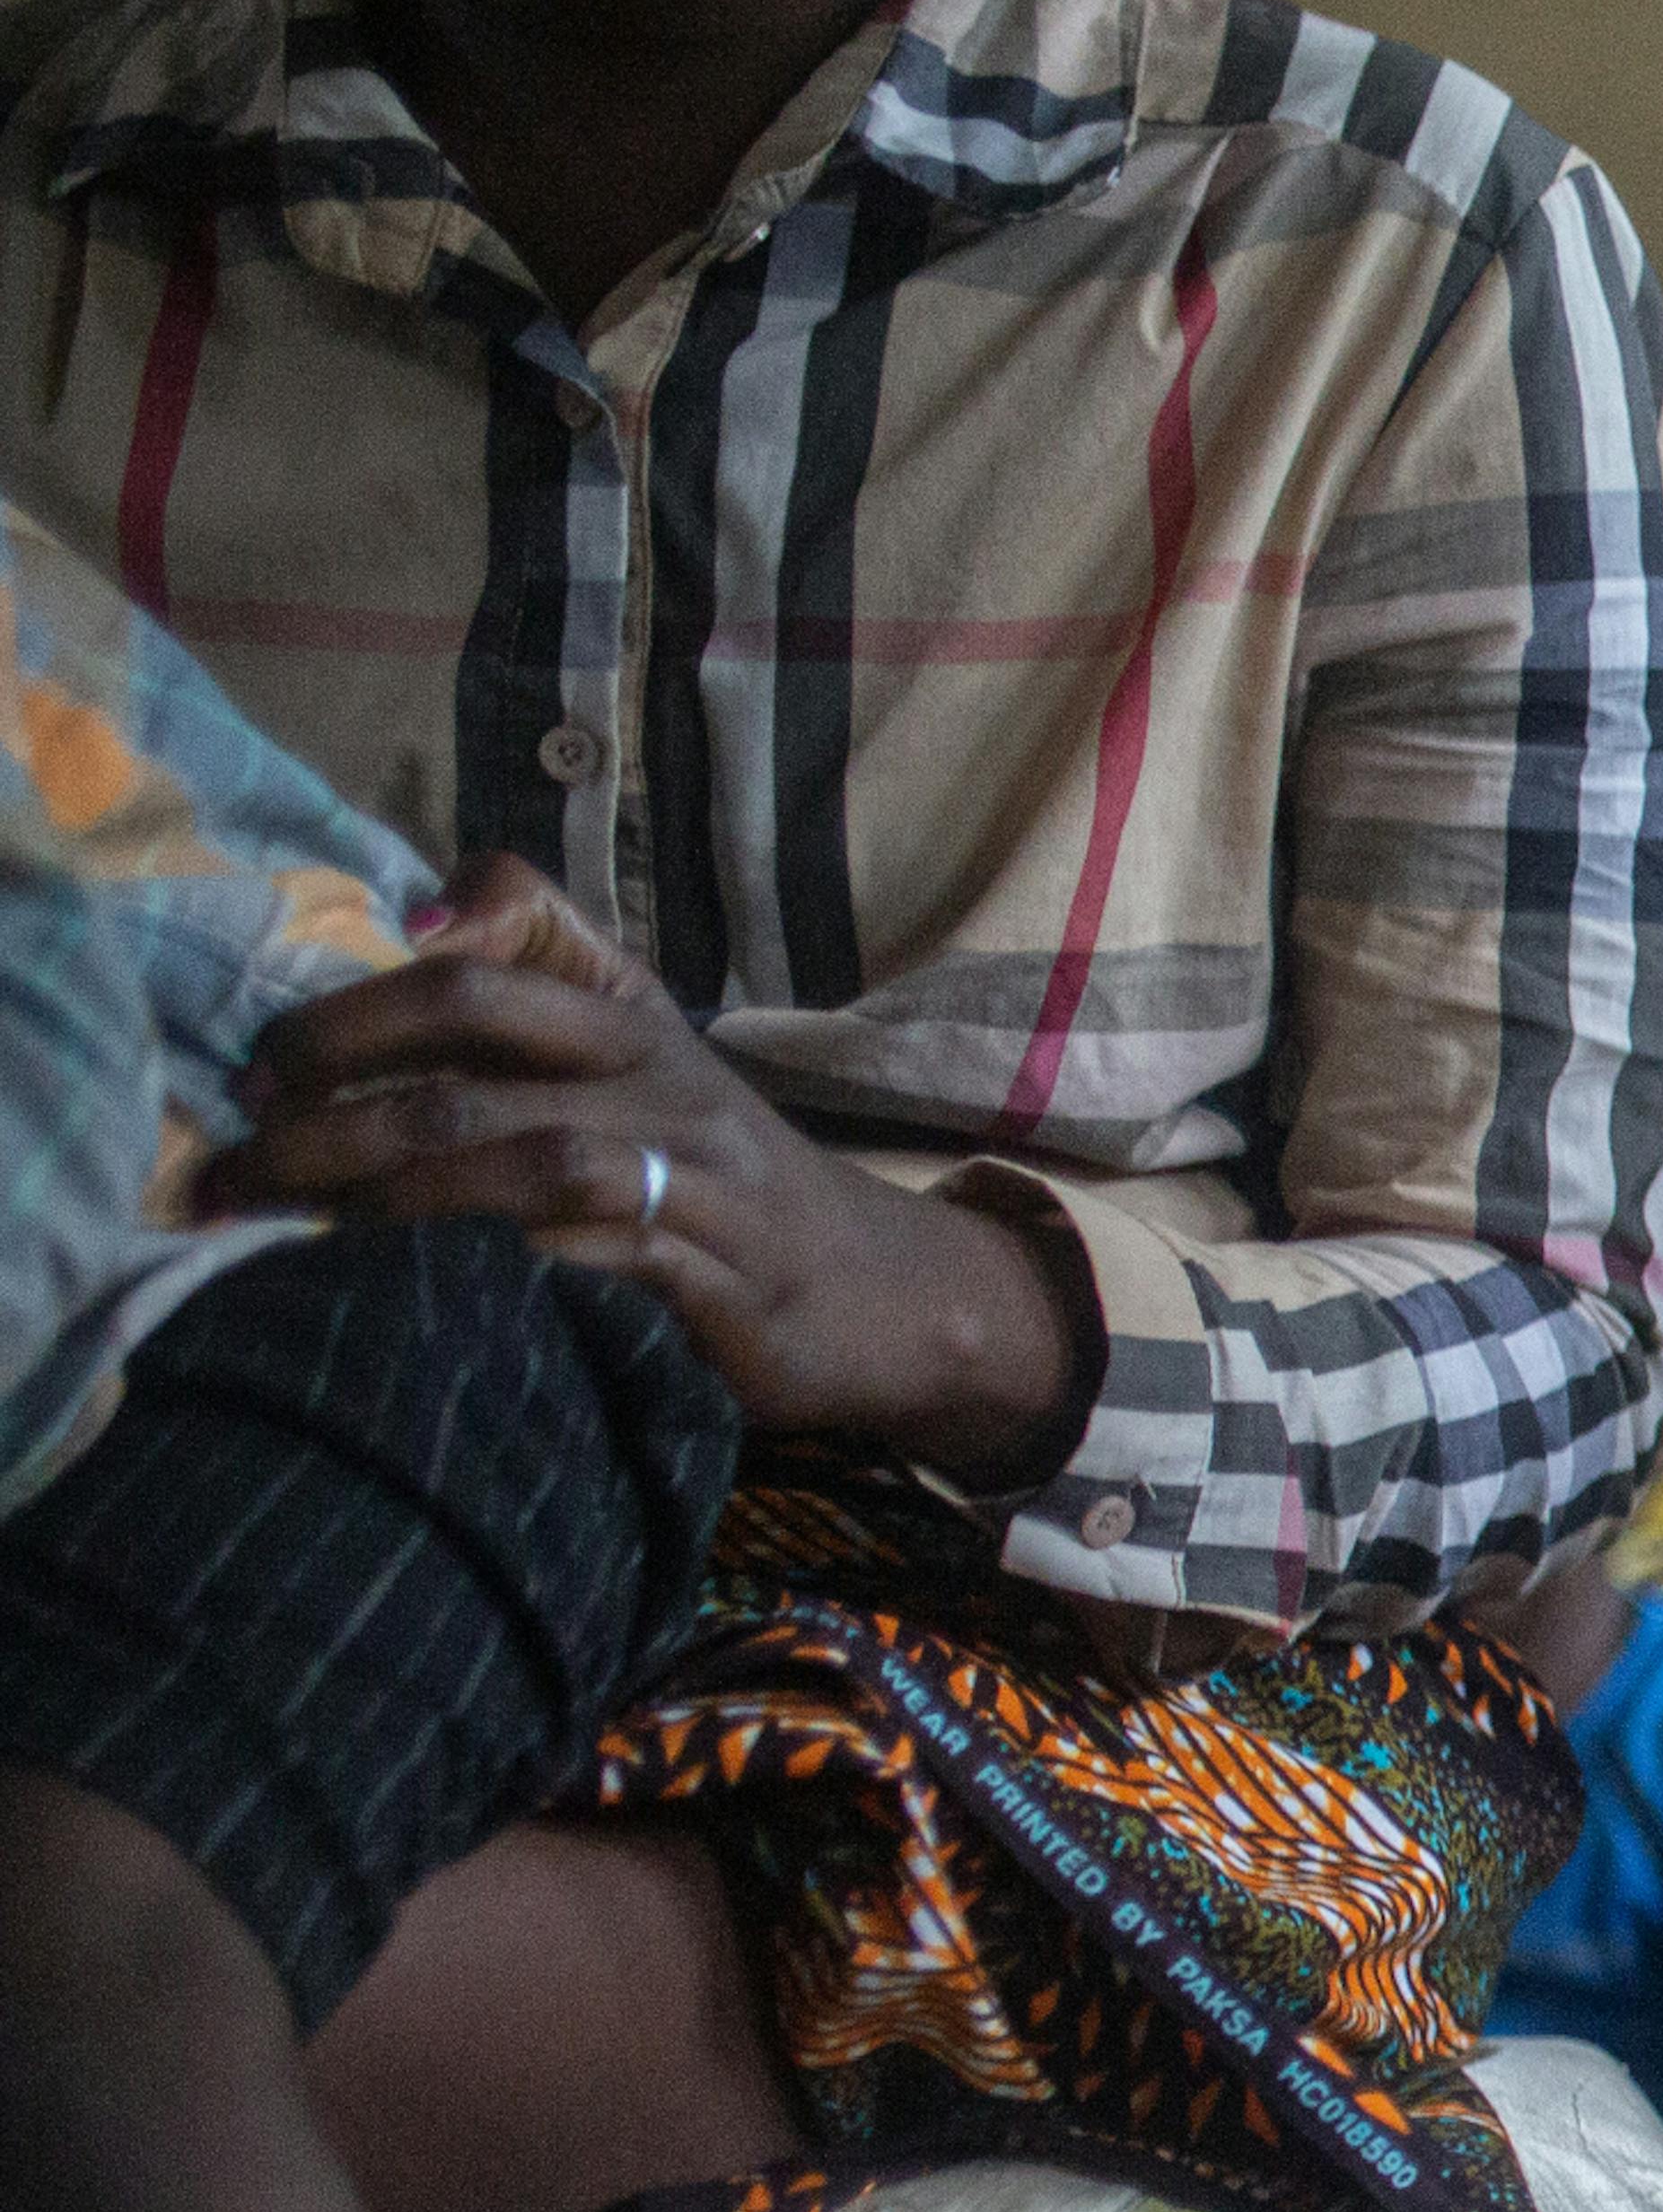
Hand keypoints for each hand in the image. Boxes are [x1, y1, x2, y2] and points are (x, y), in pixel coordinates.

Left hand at [226, 862, 1082, 1476]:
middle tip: (230, 1171)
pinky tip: (422, 1299)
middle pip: (477, 1084)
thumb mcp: (644, 1049)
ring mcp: (704, 1189)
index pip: (488, 973)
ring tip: (293, 1238)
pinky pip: (600, 1270)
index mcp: (635, 1023)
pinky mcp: (724, 1288)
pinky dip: (502, 1278)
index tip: (263, 1067)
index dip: (360, 1011)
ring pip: (532, 1171)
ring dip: (393, 1205)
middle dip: (329, 1128)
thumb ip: (543, 965)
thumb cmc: (721, 1171)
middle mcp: (669, 1091)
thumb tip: (416, 912)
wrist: (883, 1287)